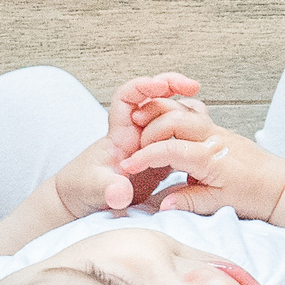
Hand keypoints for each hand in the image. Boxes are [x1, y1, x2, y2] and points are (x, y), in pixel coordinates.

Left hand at [42, 74, 209, 220]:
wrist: (82, 199)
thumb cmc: (83, 190)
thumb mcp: (96, 192)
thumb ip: (109, 191)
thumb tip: (121, 193)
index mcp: (120, 136)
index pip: (127, 97)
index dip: (144, 86)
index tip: (164, 86)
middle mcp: (134, 134)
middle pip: (152, 98)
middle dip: (171, 85)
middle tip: (192, 85)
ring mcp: (146, 143)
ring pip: (166, 114)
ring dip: (183, 107)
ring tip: (202, 111)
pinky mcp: (156, 156)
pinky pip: (173, 133)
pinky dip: (187, 127)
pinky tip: (202, 130)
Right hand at [117, 101, 284, 221]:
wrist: (282, 185)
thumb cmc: (254, 195)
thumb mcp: (219, 203)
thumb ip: (188, 201)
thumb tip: (162, 205)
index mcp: (210, 157)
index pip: (167, 150)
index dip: (144, 158)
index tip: (127, 168)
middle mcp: (213, 138)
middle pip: (172, 120)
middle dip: (148, 132)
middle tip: (136, 150)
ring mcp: (217, 130)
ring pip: (182, 111)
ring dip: (160, 118)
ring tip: (145, 134)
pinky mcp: (220, 130)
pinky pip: (193, 113)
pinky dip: (176, 116)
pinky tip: (168, 129)